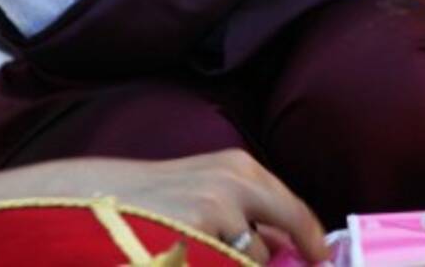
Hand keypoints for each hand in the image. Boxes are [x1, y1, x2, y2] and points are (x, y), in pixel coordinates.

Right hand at [98, 148, 328, 264]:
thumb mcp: (211, 184)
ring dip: (240, 264)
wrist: (104, 199)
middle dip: (288, 259)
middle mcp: (233, 185)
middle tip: (294, 264)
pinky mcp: (195, 245)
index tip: (320, 258)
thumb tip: (293, 247)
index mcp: (241, 168)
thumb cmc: (163, 195)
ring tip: (205, 251)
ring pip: (254, 262)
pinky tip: (193, 254)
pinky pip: (229, 265)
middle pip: (284, 239)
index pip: (297, 213)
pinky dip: (218, 264)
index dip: (312, 242)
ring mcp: (213, 216)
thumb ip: (251, 209)